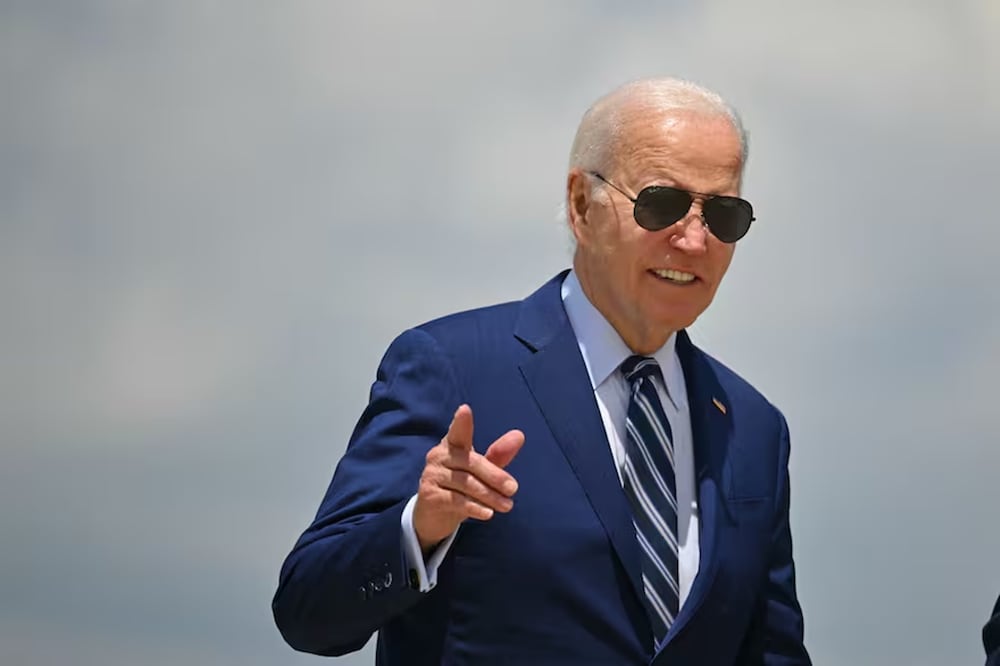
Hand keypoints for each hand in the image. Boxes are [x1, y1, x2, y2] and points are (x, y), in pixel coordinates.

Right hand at [412, 404, 523, 552]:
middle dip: (494, 476)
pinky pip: (456, 501)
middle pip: (471, 463)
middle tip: (513, 488)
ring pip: (465, 483)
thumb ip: (498, 455)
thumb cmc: (460, 487)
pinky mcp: (429, 495)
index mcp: (452, 445)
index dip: (461, 422)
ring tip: (507, 506)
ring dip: (489, 495)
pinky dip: (474, 507)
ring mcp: (431, 475)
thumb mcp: (480, 472)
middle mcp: (438, 456)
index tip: (465, 409)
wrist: (433, 516)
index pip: (458, 432)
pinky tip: (488, 513)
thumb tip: (519, 435)